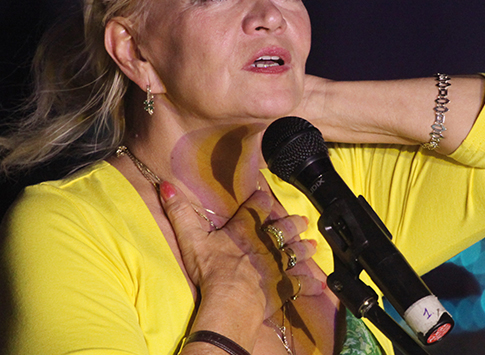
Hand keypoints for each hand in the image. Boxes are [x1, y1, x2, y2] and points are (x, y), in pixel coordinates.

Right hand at [159, 181, 322, 320]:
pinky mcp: (284, 286)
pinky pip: (300, 284)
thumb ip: (179, 212)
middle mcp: (265, 244)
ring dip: (304, 249)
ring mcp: (277, 265)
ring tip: (313, 244)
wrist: (231, 298)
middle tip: (301, 219)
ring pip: (295, 253)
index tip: (267, 195)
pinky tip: (319, 284)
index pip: (255, 209)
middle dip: (292, 223)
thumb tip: (165, 186)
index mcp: (244, 231)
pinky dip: (310, 284)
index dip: (261, 201)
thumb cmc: (211, 270)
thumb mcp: (191, 238)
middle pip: (283, 229)